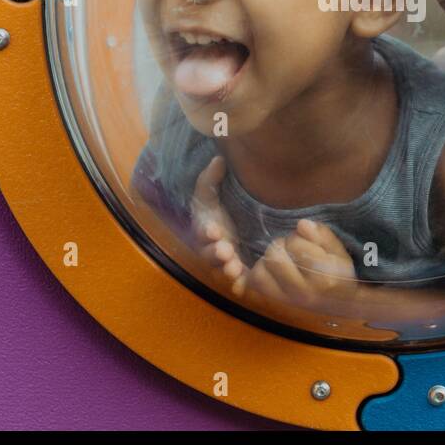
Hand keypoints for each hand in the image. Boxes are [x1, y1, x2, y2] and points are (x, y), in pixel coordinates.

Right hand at [188, 156, 245, 289]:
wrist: (234, 221)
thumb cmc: (217, 207)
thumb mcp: (210, 191)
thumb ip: (211, 177)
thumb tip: (219, 159)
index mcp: (204, 228)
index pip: (202, 231)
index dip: (206, 231)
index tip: (214, 229)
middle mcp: (212, 247)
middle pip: (209, 254)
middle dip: (215, 252)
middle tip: (225, 249)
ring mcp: (224, 260)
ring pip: (221, 269)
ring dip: (226, 269)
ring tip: (234, 266)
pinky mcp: (238, 269)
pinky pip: (236, 281)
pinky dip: (237, 285)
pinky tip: (243, 286)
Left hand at [237, 219, 357, 309]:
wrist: (338, 304)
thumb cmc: (338, 273)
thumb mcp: (339, 252)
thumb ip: (322, 235)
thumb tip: (301, 224)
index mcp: (322, 277)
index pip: (295, 245)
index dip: (297, 237)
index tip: (305, 242)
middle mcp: (302, 292)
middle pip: (274, 257)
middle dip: (280, 246)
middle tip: (290, 249)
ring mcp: (286, 301)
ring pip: (259, 274)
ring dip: (266, 261)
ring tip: (279, 259)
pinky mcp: (274, 303)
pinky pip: (254, 285)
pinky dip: (256, 273)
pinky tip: (267, 269)